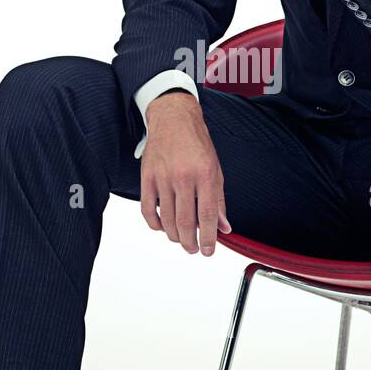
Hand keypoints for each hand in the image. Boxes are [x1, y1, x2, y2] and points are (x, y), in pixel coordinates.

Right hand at [139, 92, 231, 255]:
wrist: (174, 118)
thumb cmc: (197, 143)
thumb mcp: (215, 169)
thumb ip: (219, 200)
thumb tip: (224, 227)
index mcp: (204, 174)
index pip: (206, 215)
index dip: (207, 238)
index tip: (208, 251)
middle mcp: (183, 176)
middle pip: (184, 221)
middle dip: (189, 242)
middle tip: (193, 249)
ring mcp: (162, 177)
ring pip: (166, 219)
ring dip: (173, 235)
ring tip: (180, 239)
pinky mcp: (147, 177)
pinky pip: (147, 209)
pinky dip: (154, 224)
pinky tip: (162, 227)